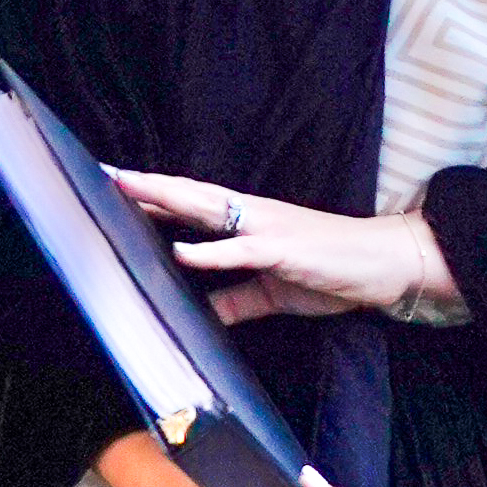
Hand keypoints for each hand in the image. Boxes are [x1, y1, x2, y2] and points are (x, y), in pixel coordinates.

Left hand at [110, 168, 455, 324]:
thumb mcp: (272, 292)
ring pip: (208, 208)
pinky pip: (241, 249)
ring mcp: (267, 228)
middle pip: (189, 195)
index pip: (191, 203)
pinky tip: (181, 251)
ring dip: (168, 198)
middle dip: (146, 185)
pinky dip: (210, 251)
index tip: (112, 184)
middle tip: (103, 172)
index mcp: (247, 223)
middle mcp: (252, 215)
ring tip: (128, 189)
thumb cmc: (331, 271)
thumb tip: (200, 314)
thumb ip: (235, 300)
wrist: (383, 264)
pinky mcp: (285, 249)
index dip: (153, 194)